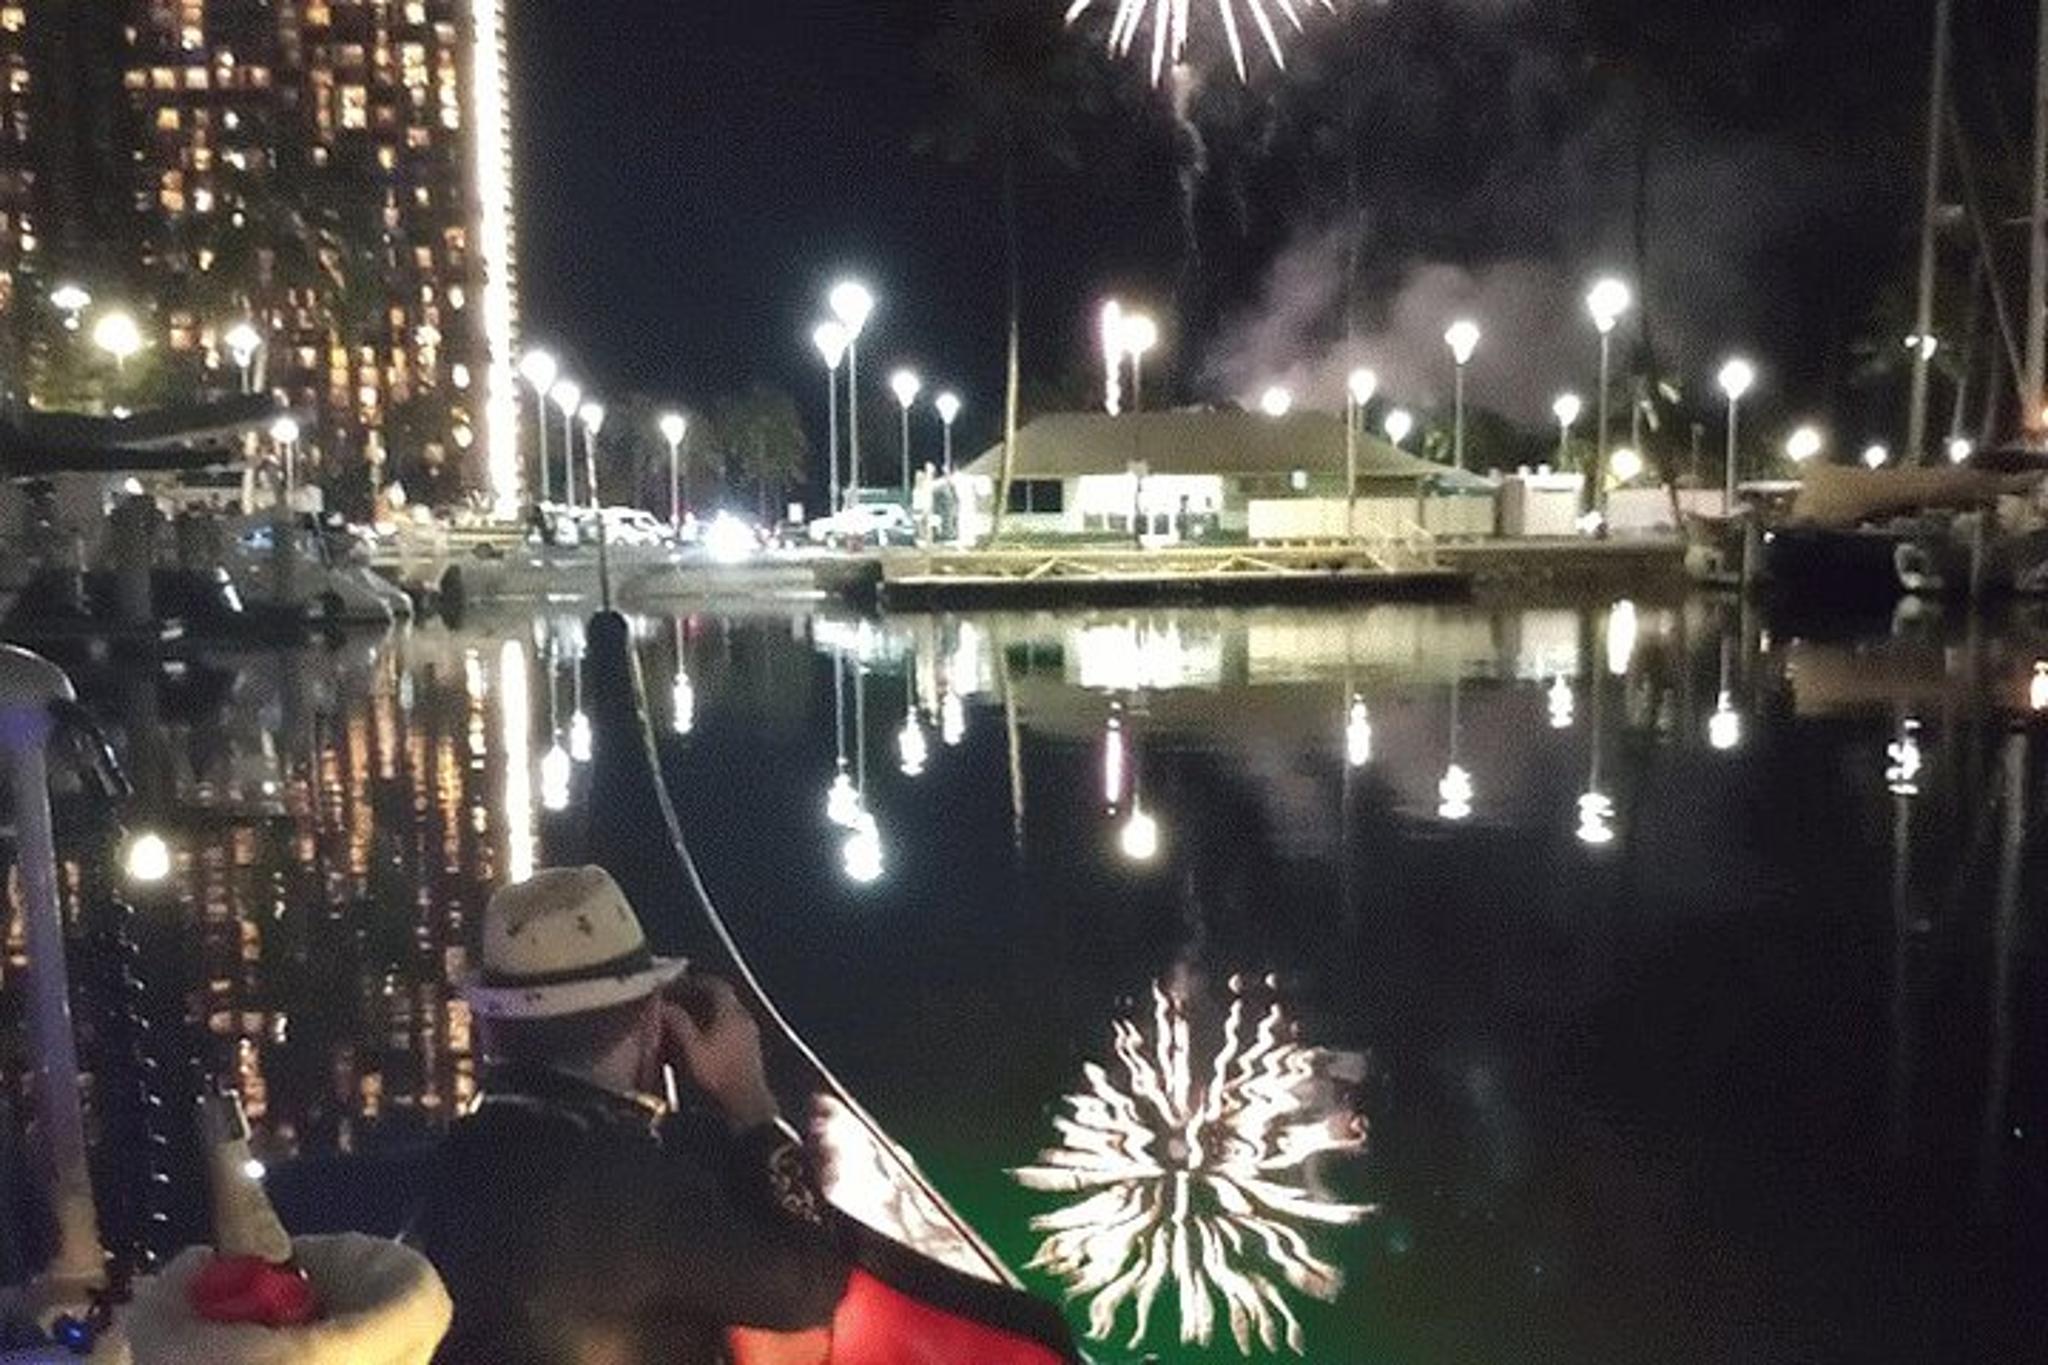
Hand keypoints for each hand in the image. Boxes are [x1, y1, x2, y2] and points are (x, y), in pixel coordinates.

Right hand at [659, 975, 778, 1132]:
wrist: (746, 1109)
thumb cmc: (718, 1077)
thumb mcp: (691, 1049)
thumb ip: (678, 1023)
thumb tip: (664, 1005)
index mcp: (731, 1013)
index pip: (715, 985)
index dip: (692, 982)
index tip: (674, 987)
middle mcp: (744, 1019)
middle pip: (720, 999)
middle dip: (695, 999)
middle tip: (674, 1004)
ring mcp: (749, 1036)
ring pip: (724, 1015)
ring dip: (703, 1016)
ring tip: (681, 1025)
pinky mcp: (750, 1052)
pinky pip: (729, 1030)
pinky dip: (712, 1030)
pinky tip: (696, 1046)